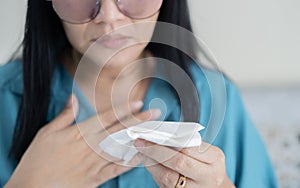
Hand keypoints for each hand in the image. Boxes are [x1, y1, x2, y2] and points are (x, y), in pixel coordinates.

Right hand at [5, 95, 160, 187]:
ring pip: (122, 148)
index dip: (124, 109)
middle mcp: (91, 146)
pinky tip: (142, 156)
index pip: (107, 118)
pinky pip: (117, 169)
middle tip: (156, 113)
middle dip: (139, 121)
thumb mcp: (46, 133)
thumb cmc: (37, 160)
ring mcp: (95, 163)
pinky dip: (130, 162)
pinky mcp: (96, 178)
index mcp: (80, 133)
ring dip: (140, 138)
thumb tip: (74, 98)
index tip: (139, 103)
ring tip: (154, 132)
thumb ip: (64, 116)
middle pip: (120, 131)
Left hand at [134, 140, 234, 187]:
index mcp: (215, 159)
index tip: (151, 134)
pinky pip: (165, 186)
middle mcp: (209, 176)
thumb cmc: (205, 164)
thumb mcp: (204, 152)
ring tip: (142, 153)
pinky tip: (148, 164)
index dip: (167, 141)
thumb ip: (187, 144)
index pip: (189, 148)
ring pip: (168, 177)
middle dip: (156, 151)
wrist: (213, 187)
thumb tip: (159, 135)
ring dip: (151, 164)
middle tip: (140, 143)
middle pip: (178, 162)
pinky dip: (154, 174)